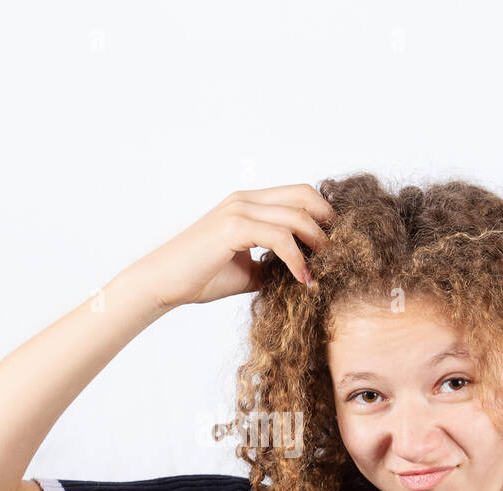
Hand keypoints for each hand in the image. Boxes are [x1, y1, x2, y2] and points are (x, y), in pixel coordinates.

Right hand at [124, 183, 335, 311]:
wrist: (163, 283)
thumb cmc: (198, 277)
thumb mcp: (246, 271)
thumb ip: (272, 266)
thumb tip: (302, 277)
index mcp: (247, 204)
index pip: (299, 195)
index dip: (323, 217)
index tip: (335, 246)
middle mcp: (244, 200)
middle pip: (305, 195)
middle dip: (328, 224)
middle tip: (339, 254)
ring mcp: (239, 210)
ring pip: (297, 215)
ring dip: (318, 244)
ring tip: (326, 270)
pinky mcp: (233, 227)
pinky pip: (281, 237)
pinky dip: (297, 259)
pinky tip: (303, 280)